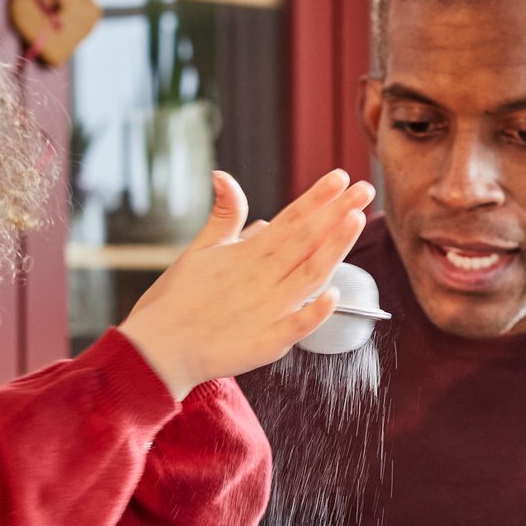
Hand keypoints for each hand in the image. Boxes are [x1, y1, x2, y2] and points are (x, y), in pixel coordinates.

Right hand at [120, 168, 375, 398]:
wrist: (158, 350)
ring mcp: (266, 311)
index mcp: (246, 255)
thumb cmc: (178, 300)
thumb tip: (224, 175)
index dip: (317, 198)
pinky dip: (315, 311)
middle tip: (366, 189)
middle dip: (337, 213)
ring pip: (309, 276)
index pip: (290, 219)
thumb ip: (223, 216)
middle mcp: (260, 278)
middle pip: (306, 241)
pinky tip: (333, 294)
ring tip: (357, 220)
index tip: (341, 176)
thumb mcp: (199, 250)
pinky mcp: (266, 343)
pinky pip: (297, 326)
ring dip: (335, 248)